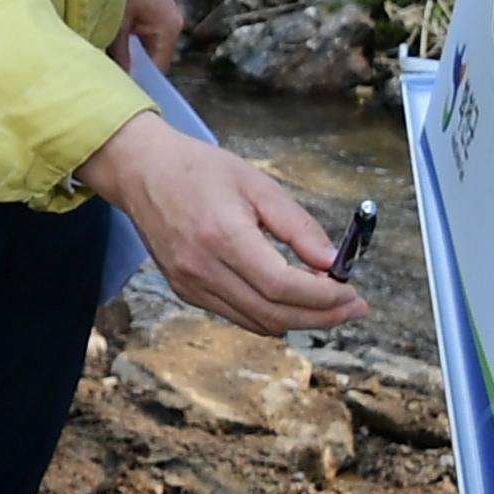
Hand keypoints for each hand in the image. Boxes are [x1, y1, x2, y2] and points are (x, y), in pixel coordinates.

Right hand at [78, 114, 365, 337]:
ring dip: (299, 319)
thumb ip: (297, 225)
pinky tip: (288, 297)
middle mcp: (202, 268)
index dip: (324, 297)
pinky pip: (238, 315)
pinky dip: (270, 314)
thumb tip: (332, 263)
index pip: (282, 286)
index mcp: (222, 236)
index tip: (353, 293)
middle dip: (322, 316)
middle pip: (273, 314)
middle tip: (353, 307)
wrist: (140, 171)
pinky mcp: (185, 290)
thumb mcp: (256, 184)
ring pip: (257, 323)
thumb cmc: (199, 169)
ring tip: (327, 303)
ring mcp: (190, 284)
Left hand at [114, 0, 186, 71]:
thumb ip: (121, 51)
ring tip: (115, 57)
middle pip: (157, 55)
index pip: (159, 66)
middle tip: (116, 74)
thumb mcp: (119, 23)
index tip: (125, 86)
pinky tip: (120, 39)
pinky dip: (137, 37)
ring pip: (153, 43)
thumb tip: (124, 74)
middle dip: (138, 64)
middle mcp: (174, 25)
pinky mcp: (160, 8)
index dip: (143, 78)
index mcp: (168, 31)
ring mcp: (169, 16)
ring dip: (136, 50)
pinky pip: (150, 31)